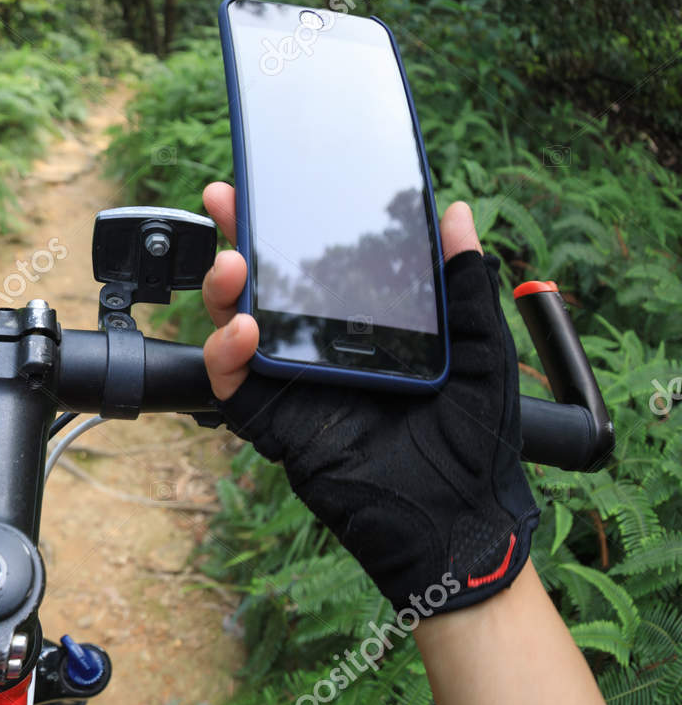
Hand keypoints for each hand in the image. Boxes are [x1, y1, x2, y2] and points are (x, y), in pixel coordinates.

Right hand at [197, 182, 537, 614]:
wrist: (458, 519)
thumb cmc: (476, 442)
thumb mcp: (481, 349)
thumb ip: (466, 286)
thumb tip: (459, 213)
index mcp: (364, 329)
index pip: (316, 267)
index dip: (289, 227)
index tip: (274, 185)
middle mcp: (320, 353)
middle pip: (263, 289)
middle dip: (238, 241)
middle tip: (227, 200)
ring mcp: (293, 389)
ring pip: (234, 331)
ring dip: (224, 294)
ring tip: (234, 267)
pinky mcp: (275, 426)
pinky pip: (234, 388)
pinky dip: (225, 356)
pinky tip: (242, 331)